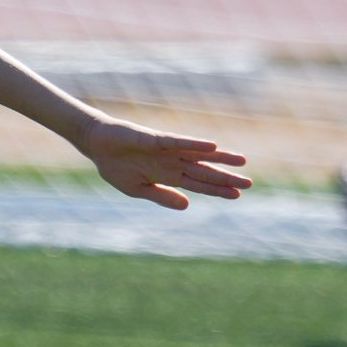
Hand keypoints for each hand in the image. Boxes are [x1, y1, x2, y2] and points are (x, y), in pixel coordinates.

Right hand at [77, 118, 251, 212]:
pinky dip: (195, 144)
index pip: (199, 185)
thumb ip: (162, 196)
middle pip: (205, 171)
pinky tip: (212, 146)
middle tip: (250, 183)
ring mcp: (167, 150)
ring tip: (241, 161)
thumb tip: (187, 206)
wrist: (96, 145)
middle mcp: (173, 163)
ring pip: (199, 155)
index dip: (218, 190)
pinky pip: (179, 142)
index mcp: (169, 177)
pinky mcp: (156, 139)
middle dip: (227, 178)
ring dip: (220, 158)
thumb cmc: (116, 167)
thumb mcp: (138, 189)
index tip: (237, 195)